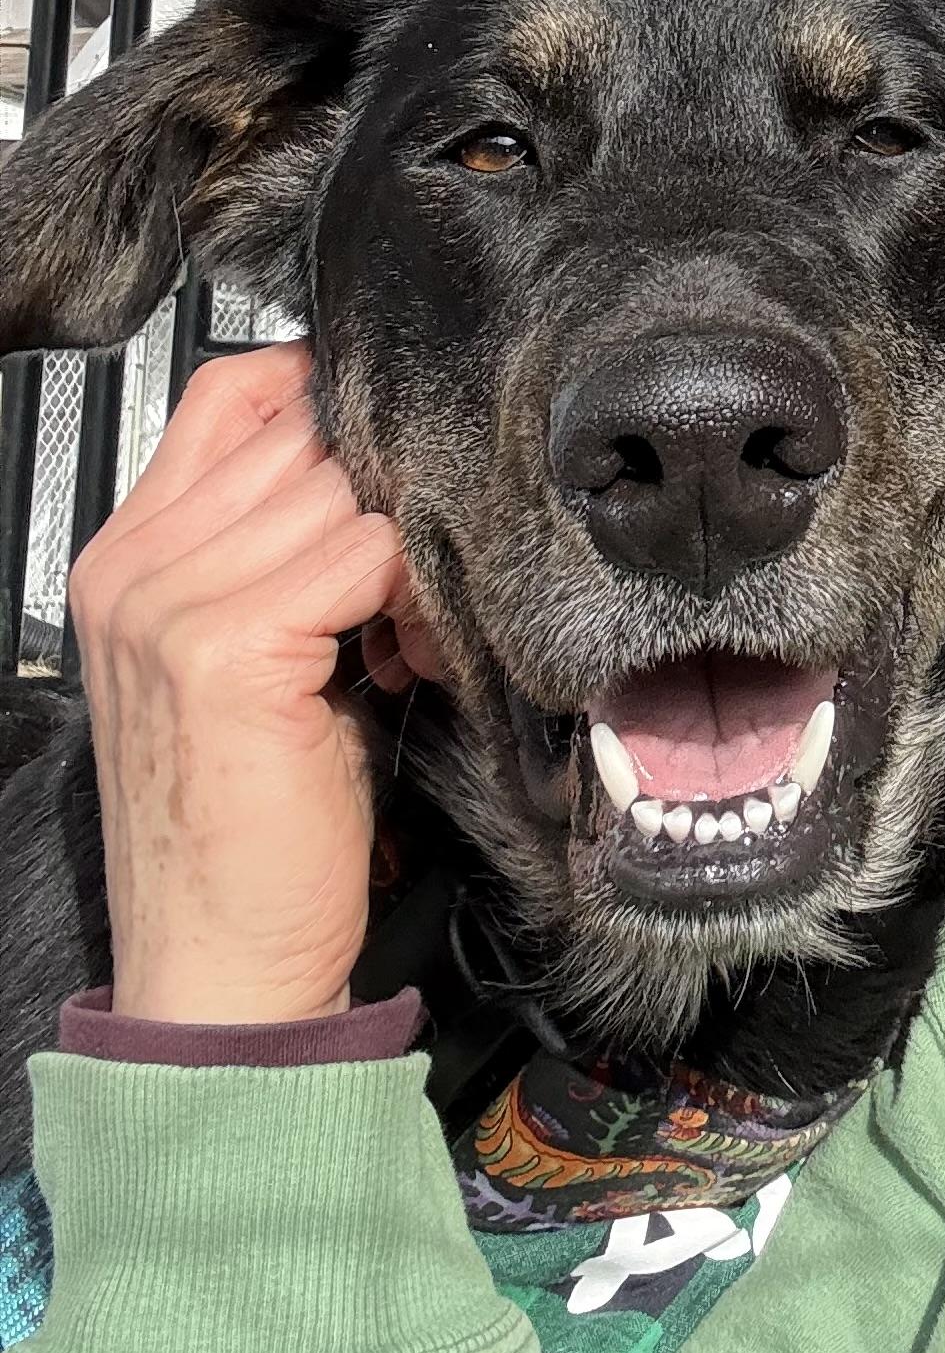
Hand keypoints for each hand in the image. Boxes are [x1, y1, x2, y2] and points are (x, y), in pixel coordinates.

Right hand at [68, 341, 432, 1024]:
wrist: (220, 959)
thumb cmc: (255, 818)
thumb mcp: (255, 657)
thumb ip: (281, 550)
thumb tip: (381, 463)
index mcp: (126, 554)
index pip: (234, 392)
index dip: (328, 411)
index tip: (389, 473)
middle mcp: (133, 566)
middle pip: (300, 432)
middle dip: (382, 494)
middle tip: (405, 590)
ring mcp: (170, 602)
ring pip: (344, 489)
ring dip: (406, 552)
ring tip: (403, 637)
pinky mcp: (228, 648)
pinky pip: (366, 553)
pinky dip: (411, 598)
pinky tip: (405, 663)